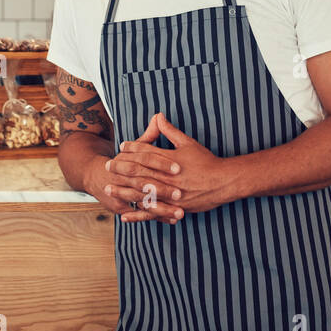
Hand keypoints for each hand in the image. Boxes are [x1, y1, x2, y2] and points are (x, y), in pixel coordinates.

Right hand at [85, 116, 184, 224]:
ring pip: (142, 202)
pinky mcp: (121, 208)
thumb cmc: (122, 161)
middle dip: (162, 190)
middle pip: (142, 183)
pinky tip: (172, 221)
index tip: (178, 168)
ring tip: (180, 213)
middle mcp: (121, 177)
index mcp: (126, 159)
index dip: (161, 163)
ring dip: (162, 209)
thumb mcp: (133, 148)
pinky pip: (141, 215)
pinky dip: (157, 218)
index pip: (145, 159)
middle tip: (180, 194)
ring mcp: (120, 195)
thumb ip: (148, 135)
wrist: (94, 176)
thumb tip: (159, 116)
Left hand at [116, 112, 239, 214]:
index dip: (132, 148)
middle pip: (139, 171)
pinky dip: (137, 214)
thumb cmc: (206, 161)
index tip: (121, 147)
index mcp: (169, 159)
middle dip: (121, 169)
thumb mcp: (188, 143)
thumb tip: (158, 116)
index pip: (146, 152)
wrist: (223, 182)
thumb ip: (170, 131)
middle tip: (107, 166)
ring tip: (108, 189)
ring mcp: (169, 193)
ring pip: (141, 192)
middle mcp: (167, 176)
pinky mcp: (173, 207)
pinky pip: (152, 212)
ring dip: (123, 191)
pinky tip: (124, 214)